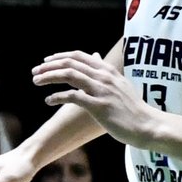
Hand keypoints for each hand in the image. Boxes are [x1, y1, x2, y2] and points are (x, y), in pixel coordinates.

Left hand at [32, 51, 152, 141]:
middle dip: (49, 66)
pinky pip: (73, 97)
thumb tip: (95, 56)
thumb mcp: (120, 84)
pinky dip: (57, 97)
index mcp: (107, 71)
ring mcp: (102, 90)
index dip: (60, 57)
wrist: (147, 125)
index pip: (79, 56)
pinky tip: (48, 101)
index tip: (46, 61)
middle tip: (35, 71)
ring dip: (49, 77)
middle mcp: (104, 77)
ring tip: (36, 81)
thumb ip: (105, 72)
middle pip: (71, 63)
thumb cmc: (132, 108)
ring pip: (69, 76)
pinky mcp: (99, 106)